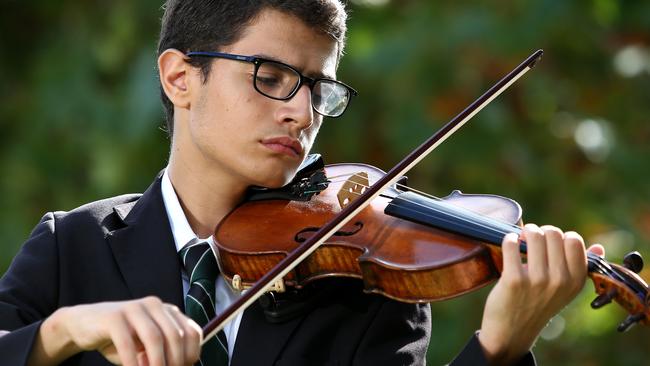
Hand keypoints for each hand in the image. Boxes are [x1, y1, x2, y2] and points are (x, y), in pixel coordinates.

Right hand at [31, 297, 201, 365]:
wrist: (85, 325)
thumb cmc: (122, 340)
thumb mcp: (147, 348)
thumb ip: (164, 354)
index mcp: (168, 311)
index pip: (192, 332)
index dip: (192, 355)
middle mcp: (155, 305)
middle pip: (176, 335)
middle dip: (175, 362)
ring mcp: (134, 308)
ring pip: (155, 337)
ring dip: (157, 363)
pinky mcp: (114, 316)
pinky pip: (127, 342)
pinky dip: (132, 362)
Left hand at [478, 224, 603, 364]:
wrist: (513, 331)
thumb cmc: (539, 304)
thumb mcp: (566, 290)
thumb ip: (580, 267)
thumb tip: (598, 247)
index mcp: (576, 281)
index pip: (574, 240)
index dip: (560, 236)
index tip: (550, 242)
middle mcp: (560, 280)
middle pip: (553, 233)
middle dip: (541, 231)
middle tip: (532, 238)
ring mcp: (537, 280)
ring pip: (534, 235)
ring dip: (525, 232)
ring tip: (521, 240)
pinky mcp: (514, 280)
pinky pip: (512, 244)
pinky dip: (509, 240)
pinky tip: (510, 244)